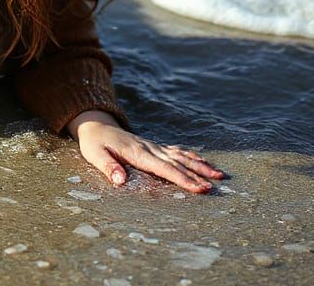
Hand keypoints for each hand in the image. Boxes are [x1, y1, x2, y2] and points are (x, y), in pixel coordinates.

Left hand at [67, 110, 224, 193]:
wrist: (96, 124)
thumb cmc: (94, 142)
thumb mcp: (95, 154)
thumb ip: (108, 167)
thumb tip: (120, 181)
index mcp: (137, 153)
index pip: (163, 168)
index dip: (182, 179)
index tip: (199, 188)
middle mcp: (149, 148)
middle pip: (177, 162)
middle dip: (198, 174)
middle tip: (216, 184)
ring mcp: (153, 146)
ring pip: (181, 155)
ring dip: (200, 165)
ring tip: (219, 174)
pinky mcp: (154, 146)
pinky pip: (176, 151)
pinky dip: (191, 156)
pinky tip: (203, 162)